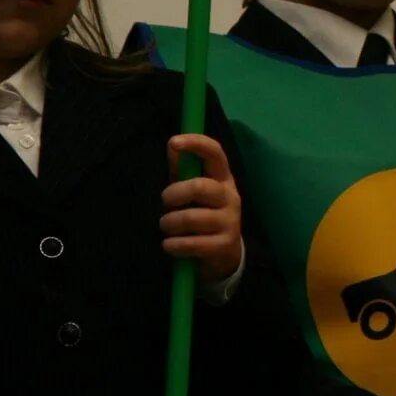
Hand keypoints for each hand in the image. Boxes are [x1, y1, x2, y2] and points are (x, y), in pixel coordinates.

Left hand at [163, 135, 242, 283]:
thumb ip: (183, 170)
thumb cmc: (203, 214)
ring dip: (170, 223)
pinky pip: (193, 244)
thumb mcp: (194, 192)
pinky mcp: (224, 245)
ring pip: (193, 218)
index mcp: (223, 178)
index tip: (174, 141)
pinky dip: (174, 245)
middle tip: (165, 202)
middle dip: (174, 194)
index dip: (196, 144)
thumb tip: (172, 146)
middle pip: (200, 187)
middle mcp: (230, 197)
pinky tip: (169, 245)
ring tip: (165, 226)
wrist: (224, 255)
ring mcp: (230, 221)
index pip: (215, 153)